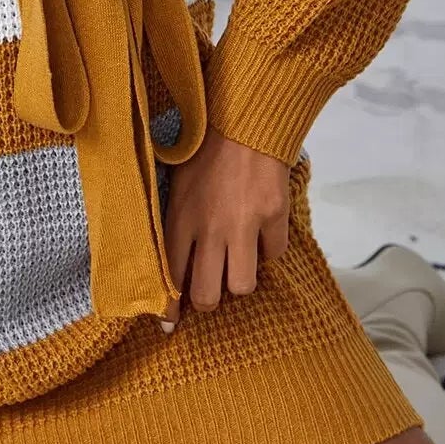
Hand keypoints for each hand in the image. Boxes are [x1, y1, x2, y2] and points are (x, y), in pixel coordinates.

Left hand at [158, 124, 291, 331]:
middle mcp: (210, 229)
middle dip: (208, 302)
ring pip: (243, 286)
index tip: (171, 322)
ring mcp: (244, 226)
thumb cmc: (204, 150)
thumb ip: (173, 221)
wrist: (245, 120)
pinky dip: (269, 250)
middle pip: (207, 296)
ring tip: (238, 262)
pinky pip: (274, 255)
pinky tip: (262, 234)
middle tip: (210, 293)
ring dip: (241, 279)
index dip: (171, 308)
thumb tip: (170, 261)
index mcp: (179, 219)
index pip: (170, 278)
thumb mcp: (175, 183)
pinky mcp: (274, 217)